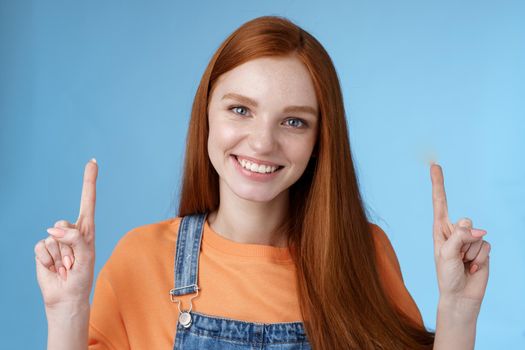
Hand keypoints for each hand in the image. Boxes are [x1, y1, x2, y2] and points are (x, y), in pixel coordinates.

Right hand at [34, 159, 97, 308]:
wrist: (67, 295)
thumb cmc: (81, 276)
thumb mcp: (86, 256)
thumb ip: (74, 239)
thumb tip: (52, 229)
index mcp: (86, 229)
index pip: (88, 200)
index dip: (89, 181)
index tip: (93, 161)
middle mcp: (71, 230)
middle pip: (64, 223)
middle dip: (69, 246)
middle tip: (74, 263)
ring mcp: (55, 239)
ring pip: (53, 237)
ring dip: (61, 256)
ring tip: (66, 266)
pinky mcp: (43, 248)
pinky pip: (42, 246)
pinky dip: (48, 260)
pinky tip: (54, 268)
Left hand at [430, 163, 490, 306]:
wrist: (460, 295)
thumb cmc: (447, 275)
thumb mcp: (446, 255)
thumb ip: (459, 237)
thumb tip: (478, 229)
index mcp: (440, 229)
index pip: (440, 202)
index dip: (438, 184)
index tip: (435, 165)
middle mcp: (455, 231)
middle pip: (465, 221)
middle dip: (464, 240)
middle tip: (457, 257)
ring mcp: (469, 239)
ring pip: (478, 236)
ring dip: (472, 253)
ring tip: (464, 264)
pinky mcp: (482, 248)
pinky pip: (486, 246)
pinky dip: (480, 259)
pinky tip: (473, 267)